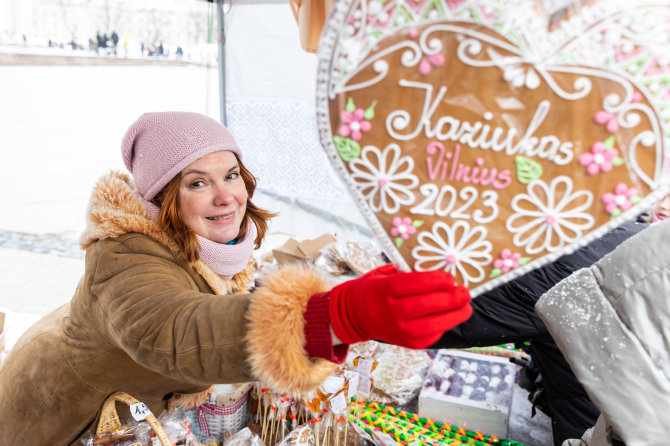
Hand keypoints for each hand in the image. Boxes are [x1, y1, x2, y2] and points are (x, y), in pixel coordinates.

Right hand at [328, 264, 471, 348]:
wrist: (353, 316)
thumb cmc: (373, 290)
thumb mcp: (383, 275)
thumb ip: (405, 272)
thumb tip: (435, 270)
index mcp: (384, 290)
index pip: (414, 284)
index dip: (436, 281)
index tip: (451, 278)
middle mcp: (391, 312)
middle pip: (426, 305)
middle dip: (450, 298)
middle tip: (465, 292)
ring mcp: (399, 330)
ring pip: (432, 325)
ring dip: (454, 316)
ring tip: (466, 308)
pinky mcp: (407, 344)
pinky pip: (431, 336)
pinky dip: (444, 327)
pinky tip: (452, 318)